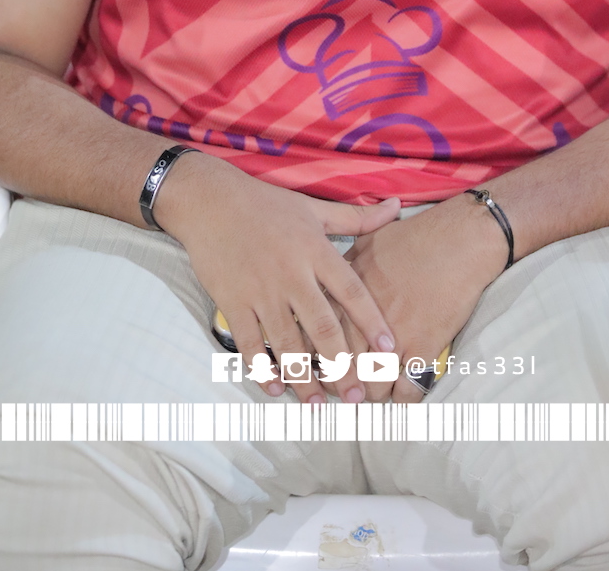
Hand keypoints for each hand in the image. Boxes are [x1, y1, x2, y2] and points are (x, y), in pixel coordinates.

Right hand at [154, 155, 400, 402]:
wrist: (211, 201)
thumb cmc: (266, 204)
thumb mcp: (314, 207)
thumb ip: (357, 218)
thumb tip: (397, 207)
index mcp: (315, 251)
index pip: (351, 291)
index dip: (371, 321)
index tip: (389, 350)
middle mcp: (291, 274)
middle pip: (322, 327)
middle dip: (342, 366)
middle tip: (357, 398)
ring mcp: (261, 291)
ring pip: (287, 343)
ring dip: (303, 378)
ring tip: (318, 407)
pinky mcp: (232, 302)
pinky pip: (249, 343)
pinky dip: (261, 368)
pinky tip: (275, 388)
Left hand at [335, 193, 507, 402]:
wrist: (459, 238)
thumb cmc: (417, 235)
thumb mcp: (370, 240)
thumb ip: (347, 263)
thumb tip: (334, 276)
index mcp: (346, 293)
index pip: (316, 337)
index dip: (314, 358)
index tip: (318, 368)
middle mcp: (363, 318)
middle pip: (340, 368)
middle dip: (340, 385)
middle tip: (345, 390)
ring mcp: (394, 336)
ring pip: (371, 385)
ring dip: (371, 395)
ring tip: (373, 394)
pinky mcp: (423, 347)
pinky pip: (407, 389)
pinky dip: (404, 398)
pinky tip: (403, 394)